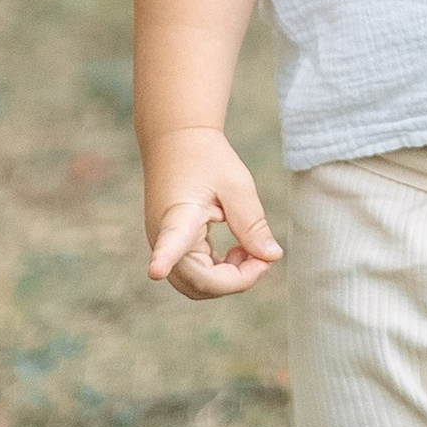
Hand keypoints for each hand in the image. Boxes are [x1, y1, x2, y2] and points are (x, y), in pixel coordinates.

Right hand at [144, 129, 282, 297]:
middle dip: (235, 281)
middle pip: (197, 284)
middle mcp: (162, 238)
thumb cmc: (207, 158)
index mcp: (178, 216)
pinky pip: (195, 274)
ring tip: (249, 250)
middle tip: (262, 257)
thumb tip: (271, 258)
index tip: (155, 270)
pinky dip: (220, 271)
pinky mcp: (170, 247)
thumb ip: (253, 224)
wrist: (176, 140)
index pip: (171, 242)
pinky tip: (237, 250)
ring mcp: (163, 246)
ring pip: (196, 285)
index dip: (165, 258)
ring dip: (228, 278)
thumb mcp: (237, 185)